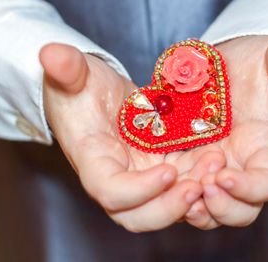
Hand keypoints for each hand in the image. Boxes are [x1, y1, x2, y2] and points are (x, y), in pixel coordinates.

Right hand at [40, 44, 222, 231]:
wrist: (96, 94)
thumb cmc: (81, 86)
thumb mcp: (74, 73)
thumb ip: (65, 67)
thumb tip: (49, 52)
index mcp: (94, 161)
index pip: (110, 192)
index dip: (138, 190)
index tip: (167, 171)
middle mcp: (119, 178)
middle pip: (139, 216)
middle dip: (168, 208)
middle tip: (197, 186)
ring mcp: (142, 176)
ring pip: (165, 205)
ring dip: (191, 196)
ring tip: (216, 167)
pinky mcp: (161, 167)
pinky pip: (182, 186)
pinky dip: (200, 181)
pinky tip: (219, 160)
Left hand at [184, 36, 267, 228]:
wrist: (227, 65)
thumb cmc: (255, 63)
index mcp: (265, 148)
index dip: (251, 189)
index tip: (225, 177)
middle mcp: (241, 167)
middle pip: (242, 211)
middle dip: (222, 207)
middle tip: (202, 185)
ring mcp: (212, 169)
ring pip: (209, 211)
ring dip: (196, 209)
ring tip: (178, 188)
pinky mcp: (187, 165)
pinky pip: (181, 194)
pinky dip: (172, 195)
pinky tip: (159, 181)